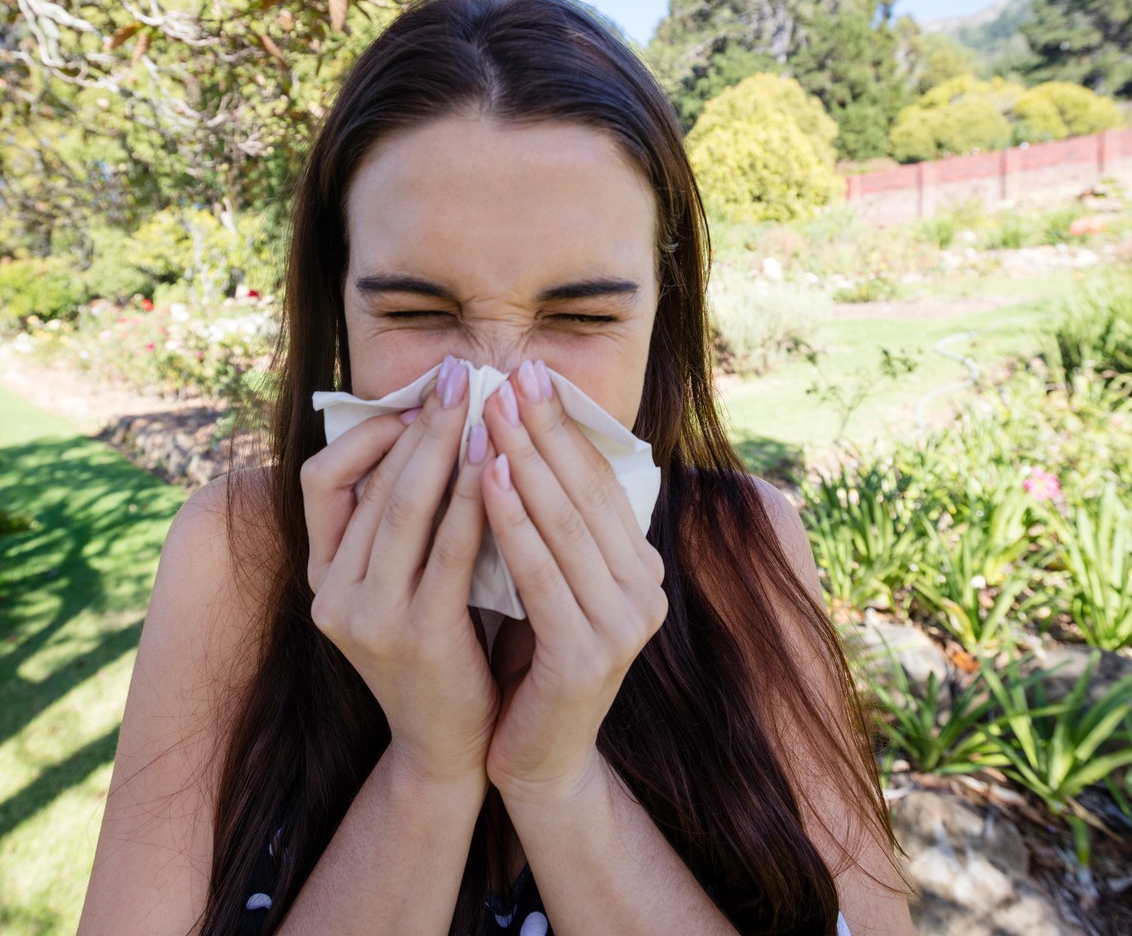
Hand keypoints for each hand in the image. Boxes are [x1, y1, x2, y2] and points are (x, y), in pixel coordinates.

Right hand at [301, 354, 499, 784]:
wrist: (451, 746)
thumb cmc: (438, 647)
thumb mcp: (400, 583)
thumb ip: (399, 523)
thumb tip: (428, 429)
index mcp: (321, 576)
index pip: (320, 481)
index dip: (365, 434)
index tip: (416, 400)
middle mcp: (332, 595)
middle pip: (372, 485)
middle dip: (420, 423)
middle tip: (460, 373)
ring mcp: (369, 619)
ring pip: (407, 510)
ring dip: (448, 449)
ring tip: (483, 405)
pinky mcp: (418, 636)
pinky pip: (449, 552)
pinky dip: (474, 501)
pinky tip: (500, 466)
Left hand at [476, 358, 667, 804]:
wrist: (534, 759)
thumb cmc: (527, 661)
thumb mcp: (547, 581)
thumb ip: (551, 526)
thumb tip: (525, 437)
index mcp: (640, 569)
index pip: (599, 482)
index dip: (562, 425)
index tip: (527, 373)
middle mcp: (644, 592)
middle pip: (585, 494)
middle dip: (543, 429)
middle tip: (509, 374)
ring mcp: (623, 626)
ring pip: (565, 526)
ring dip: (525, 461)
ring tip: (491, 412)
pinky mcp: (589, 655)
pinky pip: (542, 572)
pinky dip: (514, 521)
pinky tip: (487, 479)